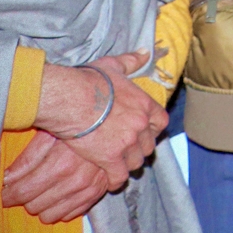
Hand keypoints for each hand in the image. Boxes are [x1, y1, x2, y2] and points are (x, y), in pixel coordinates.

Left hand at [1, 131, 110, 222]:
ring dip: (40, 206)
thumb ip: (28, 158)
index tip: (5, 193)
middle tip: (23, 188)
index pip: (24, 191)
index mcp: (60, 164)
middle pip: (34, 206)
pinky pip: (69, 215)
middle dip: (24, 199)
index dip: (9, 195)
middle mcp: (75, 181)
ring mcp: (88, 190)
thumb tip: (7, 178)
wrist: (115, 127)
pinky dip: (59, 209)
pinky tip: (57, 194)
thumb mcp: (50, 135)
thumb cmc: (79, 126)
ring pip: (50, 215)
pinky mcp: (97, 195)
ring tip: (40, 192)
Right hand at [36, 51, 167, 188]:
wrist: (70, 98)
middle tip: (128, 150)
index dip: (152, 129)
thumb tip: (147, 51)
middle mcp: (141, 125)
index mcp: (145, 105)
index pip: (161, 123)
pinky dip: (115, 180)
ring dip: (128, 164)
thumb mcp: (114, 66)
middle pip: (149, 146)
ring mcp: (127, 143)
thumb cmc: (89, 80)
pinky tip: (109, 180)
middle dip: (140, 149)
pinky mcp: (110, 158)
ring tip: (119, 164)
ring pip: (136, 162)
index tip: (143, 132)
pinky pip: (119, 176)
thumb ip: (132, 60)